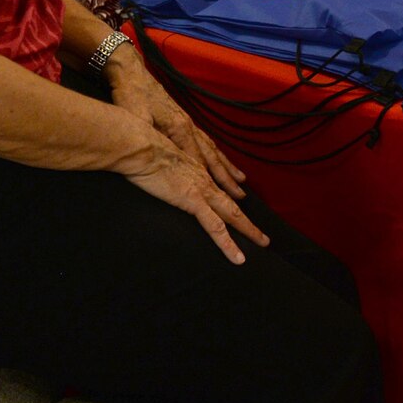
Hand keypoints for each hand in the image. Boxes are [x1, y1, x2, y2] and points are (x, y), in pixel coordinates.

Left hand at [104, 48, 245, 199]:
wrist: (132, 74)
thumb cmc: (130, 96)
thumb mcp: (133, 115)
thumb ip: (146, 134)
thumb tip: (157, 151)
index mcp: (178, 128)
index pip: (197, 159)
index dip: (210, 179)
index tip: (222, 197)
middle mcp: (189, 127)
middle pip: (211, 158)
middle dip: (226, 178)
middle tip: (241, 195)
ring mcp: (189, 123)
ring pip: (212, 150)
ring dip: (227, 168)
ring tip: (241, 181)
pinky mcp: (184, 121)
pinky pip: (207, 142)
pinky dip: (218, 154)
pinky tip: (222, 160)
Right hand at [120, 128, 269, 263]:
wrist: (139, 145)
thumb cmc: (141, 150)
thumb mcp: (157, 159)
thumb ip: (165, 168)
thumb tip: (158, 174)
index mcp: (196, 170)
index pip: (217, 189)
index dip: (229, 199)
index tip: (239, 205)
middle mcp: (204, 180)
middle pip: (232, 204)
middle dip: (248, 221)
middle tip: (262, 235)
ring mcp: (202, 190)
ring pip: (232, 215)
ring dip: (248, 230)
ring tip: (263, 243)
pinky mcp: (193, 200)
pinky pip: (215, 227)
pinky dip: (228, 244)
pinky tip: (238, 258)